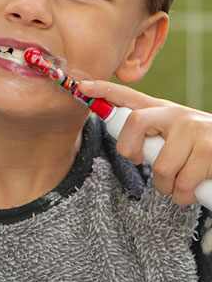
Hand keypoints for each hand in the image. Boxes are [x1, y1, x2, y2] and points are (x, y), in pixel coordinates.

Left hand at [80, 80, 211, 205]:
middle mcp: (177, 115)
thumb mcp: (176, 135)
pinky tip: (192, 189)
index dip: (105, 90)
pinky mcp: (210, 151)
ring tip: (179, 183)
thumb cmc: (202, 150)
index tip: (83, 86)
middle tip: (145, 165)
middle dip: (132, 153)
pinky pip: (181, 183)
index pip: (130, 96)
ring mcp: (195, 130)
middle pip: (135, 124)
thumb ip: (152, 134)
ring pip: (159, 167)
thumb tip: (126, 147)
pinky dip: (183, 196)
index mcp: (164, 111)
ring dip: (166, 186)